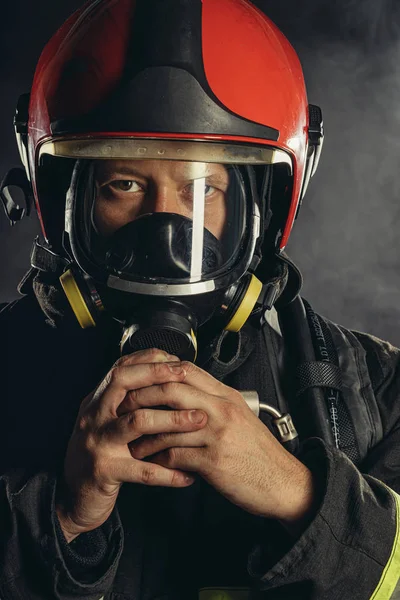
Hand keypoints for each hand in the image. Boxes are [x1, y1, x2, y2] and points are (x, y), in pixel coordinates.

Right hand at [56, 349, 207, 541]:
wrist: (72, 497)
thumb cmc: (97, 455)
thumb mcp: (104, 421)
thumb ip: (124, 400)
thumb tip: (161, 375)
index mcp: (96, 402)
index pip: (121, 368)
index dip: (148, 359)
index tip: (175, 360)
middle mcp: (93, 417)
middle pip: (124, 382)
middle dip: (158, 375)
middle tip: (186, 378)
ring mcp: (97, 443)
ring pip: (137, 422)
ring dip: (173, 419)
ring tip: (199, 420)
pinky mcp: (104, 471)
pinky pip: (143, 471)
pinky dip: (169, 472)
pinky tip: (188, 474)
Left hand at [123, 361, 315, 524]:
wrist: (283, 483)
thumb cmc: (259, 452)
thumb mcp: (240, 416)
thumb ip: (213, 402)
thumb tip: (184, 392)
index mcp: (226, 396)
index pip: (186, 370)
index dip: (157, 372)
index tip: (139, 380)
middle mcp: (221, 410)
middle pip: (172, 390)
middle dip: (142, 397)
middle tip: (125, 407)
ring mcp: (218, 435)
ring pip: (168, 425)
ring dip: (144, 434)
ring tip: (131, 439)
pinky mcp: (214, 462)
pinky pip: (175, 455)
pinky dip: (158, 459)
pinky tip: (151, 461)